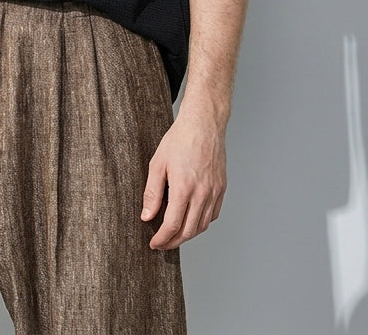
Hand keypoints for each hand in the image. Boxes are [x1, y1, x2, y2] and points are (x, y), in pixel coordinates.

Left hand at [141, 110, 226, 249]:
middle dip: (174, 242)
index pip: (173, 225)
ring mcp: (214, 191)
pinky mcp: (221, 188)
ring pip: (202, 225)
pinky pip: (213, 214)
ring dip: (188, 235)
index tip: (154, 243)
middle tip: (162, 243)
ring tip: (175, 234)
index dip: (162, 239)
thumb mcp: (157, 164)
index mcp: (184, 188)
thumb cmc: (179, 140)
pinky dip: (202, 223)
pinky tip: (192, 220)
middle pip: (189, 231)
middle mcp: (202, 193)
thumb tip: (147, 216)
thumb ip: (152, 193)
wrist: (203, 124)